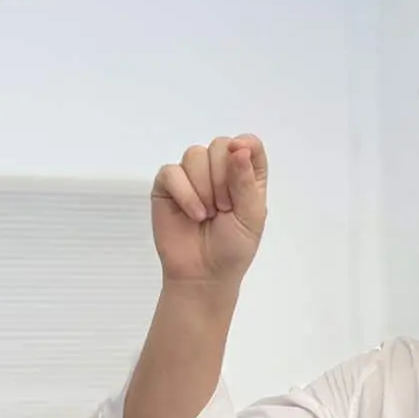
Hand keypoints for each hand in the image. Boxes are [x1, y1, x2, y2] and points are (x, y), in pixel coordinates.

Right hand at [150, 135, 268, 285]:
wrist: (204, 274)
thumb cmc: (233, 248)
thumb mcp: (251, 216)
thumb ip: (246, 181)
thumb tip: (239, 147)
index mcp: (246, 175)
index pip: (248, 143)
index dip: (244, 147)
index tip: (240, 162)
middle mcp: (219, 170)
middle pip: (220, 145)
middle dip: (222, 178)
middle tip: (224, 208)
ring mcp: (191, 176)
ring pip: (195, 154)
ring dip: (204, 188)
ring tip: (208, 215)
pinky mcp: (167, 186)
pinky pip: (171, 171)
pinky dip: (185, 193)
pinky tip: (194, 214)